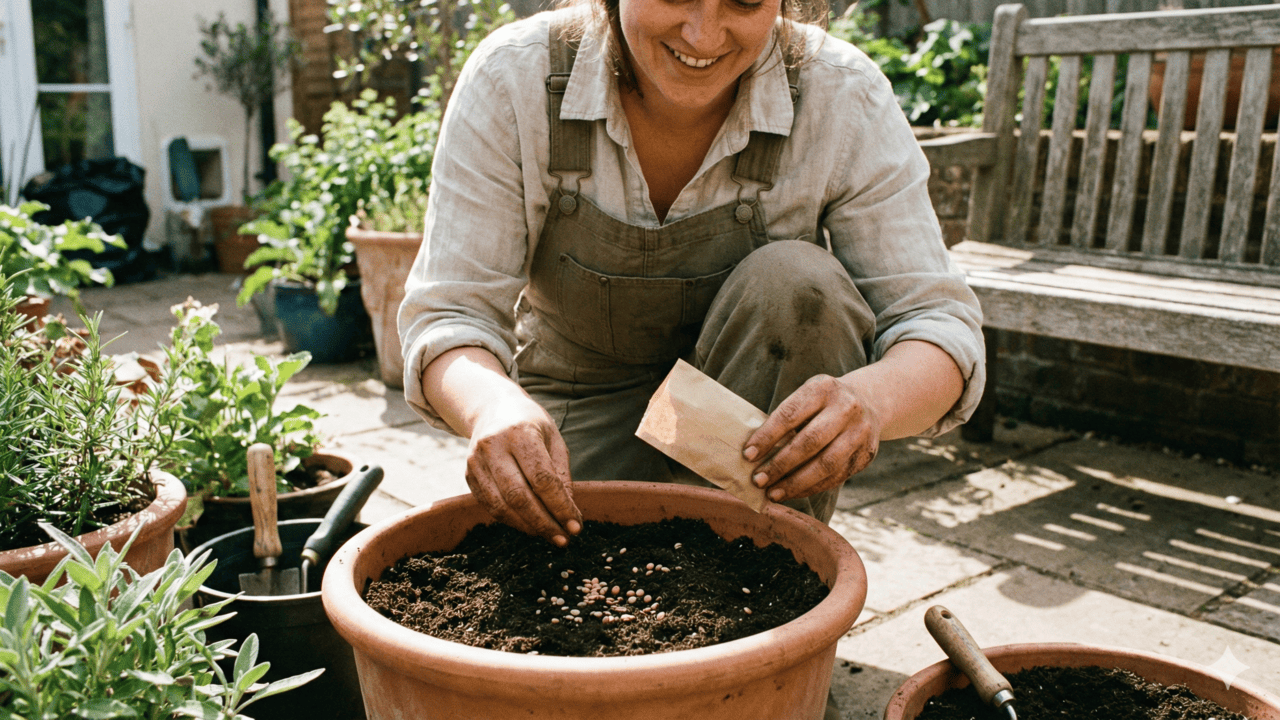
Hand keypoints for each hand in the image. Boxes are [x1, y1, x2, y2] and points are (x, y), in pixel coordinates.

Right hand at [465, 394, 582, 545]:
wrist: (493, 408)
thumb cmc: (531, 424)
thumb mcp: (554, 440)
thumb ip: (561, 475)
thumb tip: (569, 515)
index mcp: (520, 433)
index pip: (542, 478)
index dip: (559, 506)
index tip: (575, 526)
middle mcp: (493, 446)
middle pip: (518, 496)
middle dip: (543, 523)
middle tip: (563, 539)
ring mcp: (476, 462)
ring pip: (501, 506)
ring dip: (527, 527)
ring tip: (549, 535)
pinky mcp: (468, 475)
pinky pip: (490, 506)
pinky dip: (511, 520)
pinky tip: (529, 525)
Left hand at [742, 374, 880, 503]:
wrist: (869, 402)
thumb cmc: (822, 403)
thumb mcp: (806, 397)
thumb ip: (785, 419)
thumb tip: (754, 454)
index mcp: (823, 388)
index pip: (790, 415)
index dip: (767, 436)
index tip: (747, 455)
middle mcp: (846, 408)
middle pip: (809, 442)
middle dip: (780, 465)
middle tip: (757, 480)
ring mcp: (860, 432)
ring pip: (826, 465)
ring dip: (795, 483)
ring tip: (772, 493)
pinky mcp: (866, 455)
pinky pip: (836, 477)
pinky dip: (810, 488)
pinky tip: (792, 492)